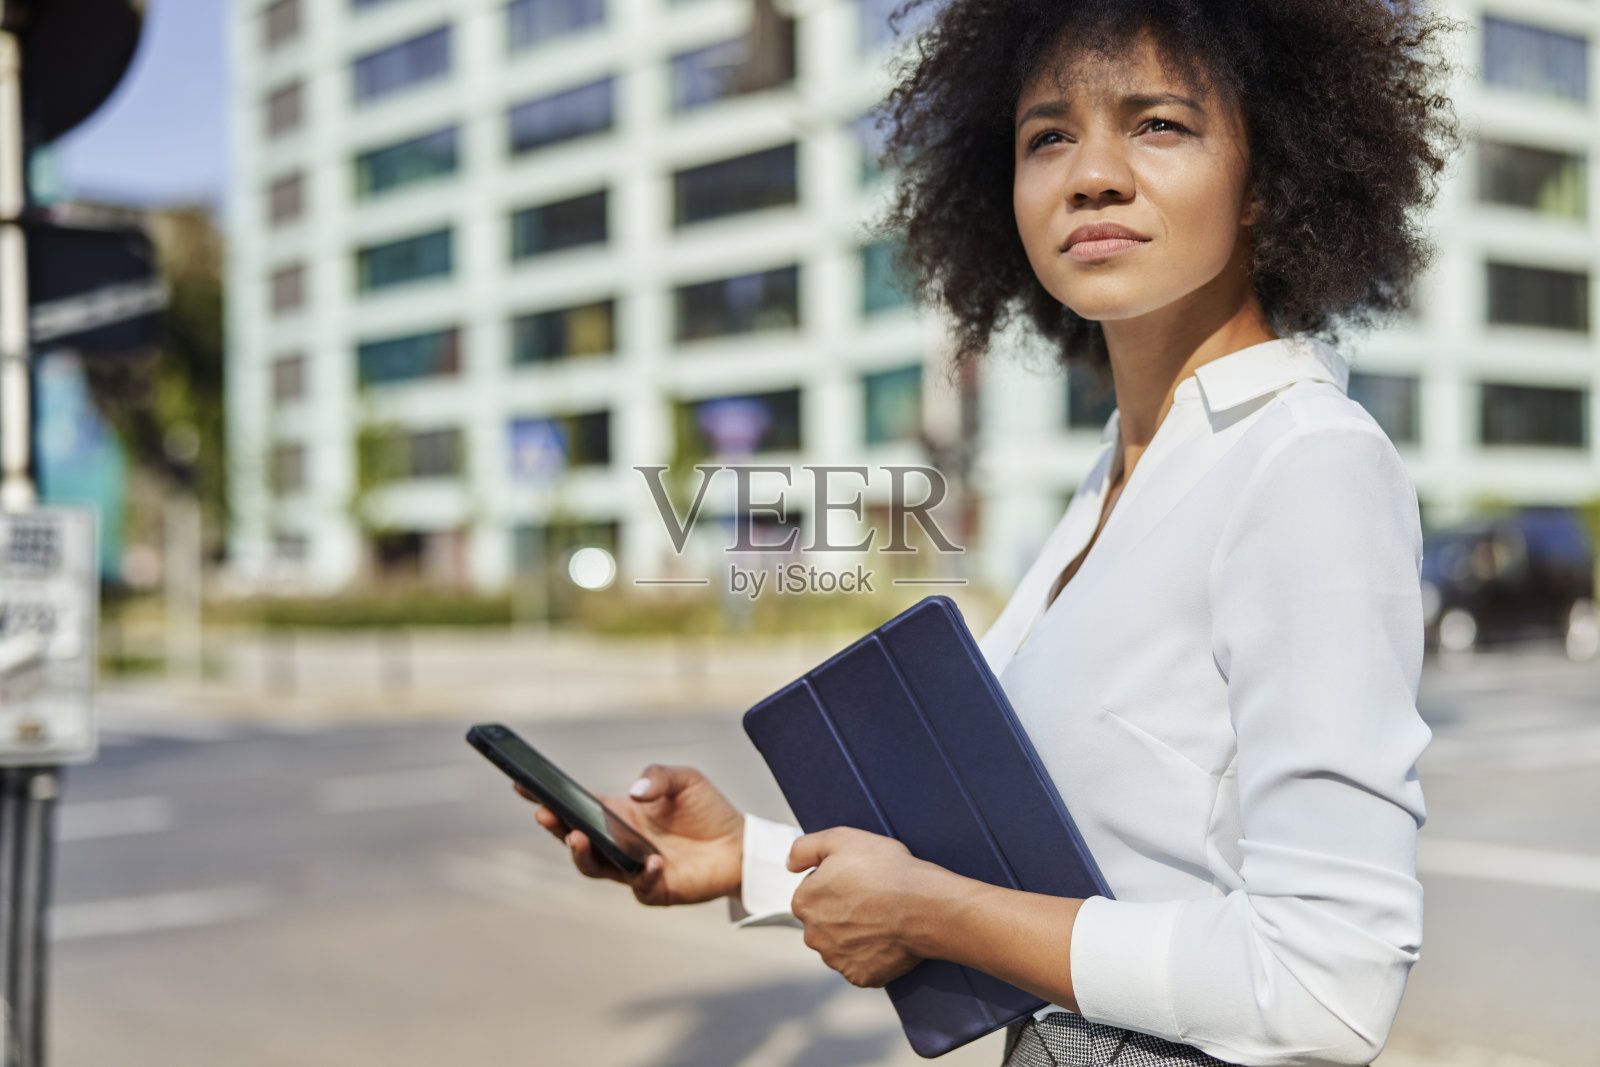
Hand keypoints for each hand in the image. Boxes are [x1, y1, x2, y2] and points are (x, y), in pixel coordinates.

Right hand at [519, 763, 742, 906]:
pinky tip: (652, 861)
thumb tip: (634, 792)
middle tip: (544, 813)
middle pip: (575, 839)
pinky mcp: (655, 889)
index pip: (575, 806)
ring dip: (583, 855)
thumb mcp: (684, 779)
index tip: (521, 784)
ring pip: (596, 867)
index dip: (547, 797)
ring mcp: (632, 868)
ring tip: (578, 836)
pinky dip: (642, 874)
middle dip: (556, 827)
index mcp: (618, 814)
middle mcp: (618, 843)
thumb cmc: (706, 809)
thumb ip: (658, 777)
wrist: (740, 844)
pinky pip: (641, 886)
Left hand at [786, 827, 946, 987]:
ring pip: (840, 944)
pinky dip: (871, 954)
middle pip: (824, 920)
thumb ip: (805, 848)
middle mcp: (813, 935)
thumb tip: (789, 864)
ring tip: (882, 917)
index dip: (836, 882)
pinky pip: (861, 964)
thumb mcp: (842, 838)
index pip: (812, 891)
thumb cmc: (887, 870)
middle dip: (842, 911)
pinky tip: (886, 938)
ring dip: (855, 934)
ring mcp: (837, 959)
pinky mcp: (860, 976)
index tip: (858, 879)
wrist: (925, 906)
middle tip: (871, 898)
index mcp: (804, 902)